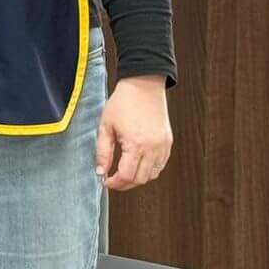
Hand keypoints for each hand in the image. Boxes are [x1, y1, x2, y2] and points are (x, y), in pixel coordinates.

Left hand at [95, 74, 171, 190]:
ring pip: (152, 175)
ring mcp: (163, 146)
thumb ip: (102, 152)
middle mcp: (153, 148)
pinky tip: (138, 164)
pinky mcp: (168, 142)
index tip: (106, 181)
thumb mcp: (105, 127)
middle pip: (140, 180)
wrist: (143, 85)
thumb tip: (100, 172)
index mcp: (136, 144)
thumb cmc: (123, 103)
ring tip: (124, 172)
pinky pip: (161, 165)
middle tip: (113, 179)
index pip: (126, 176)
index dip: (115, 183)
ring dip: (138, 178)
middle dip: (125, 184)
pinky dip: (150, 170)